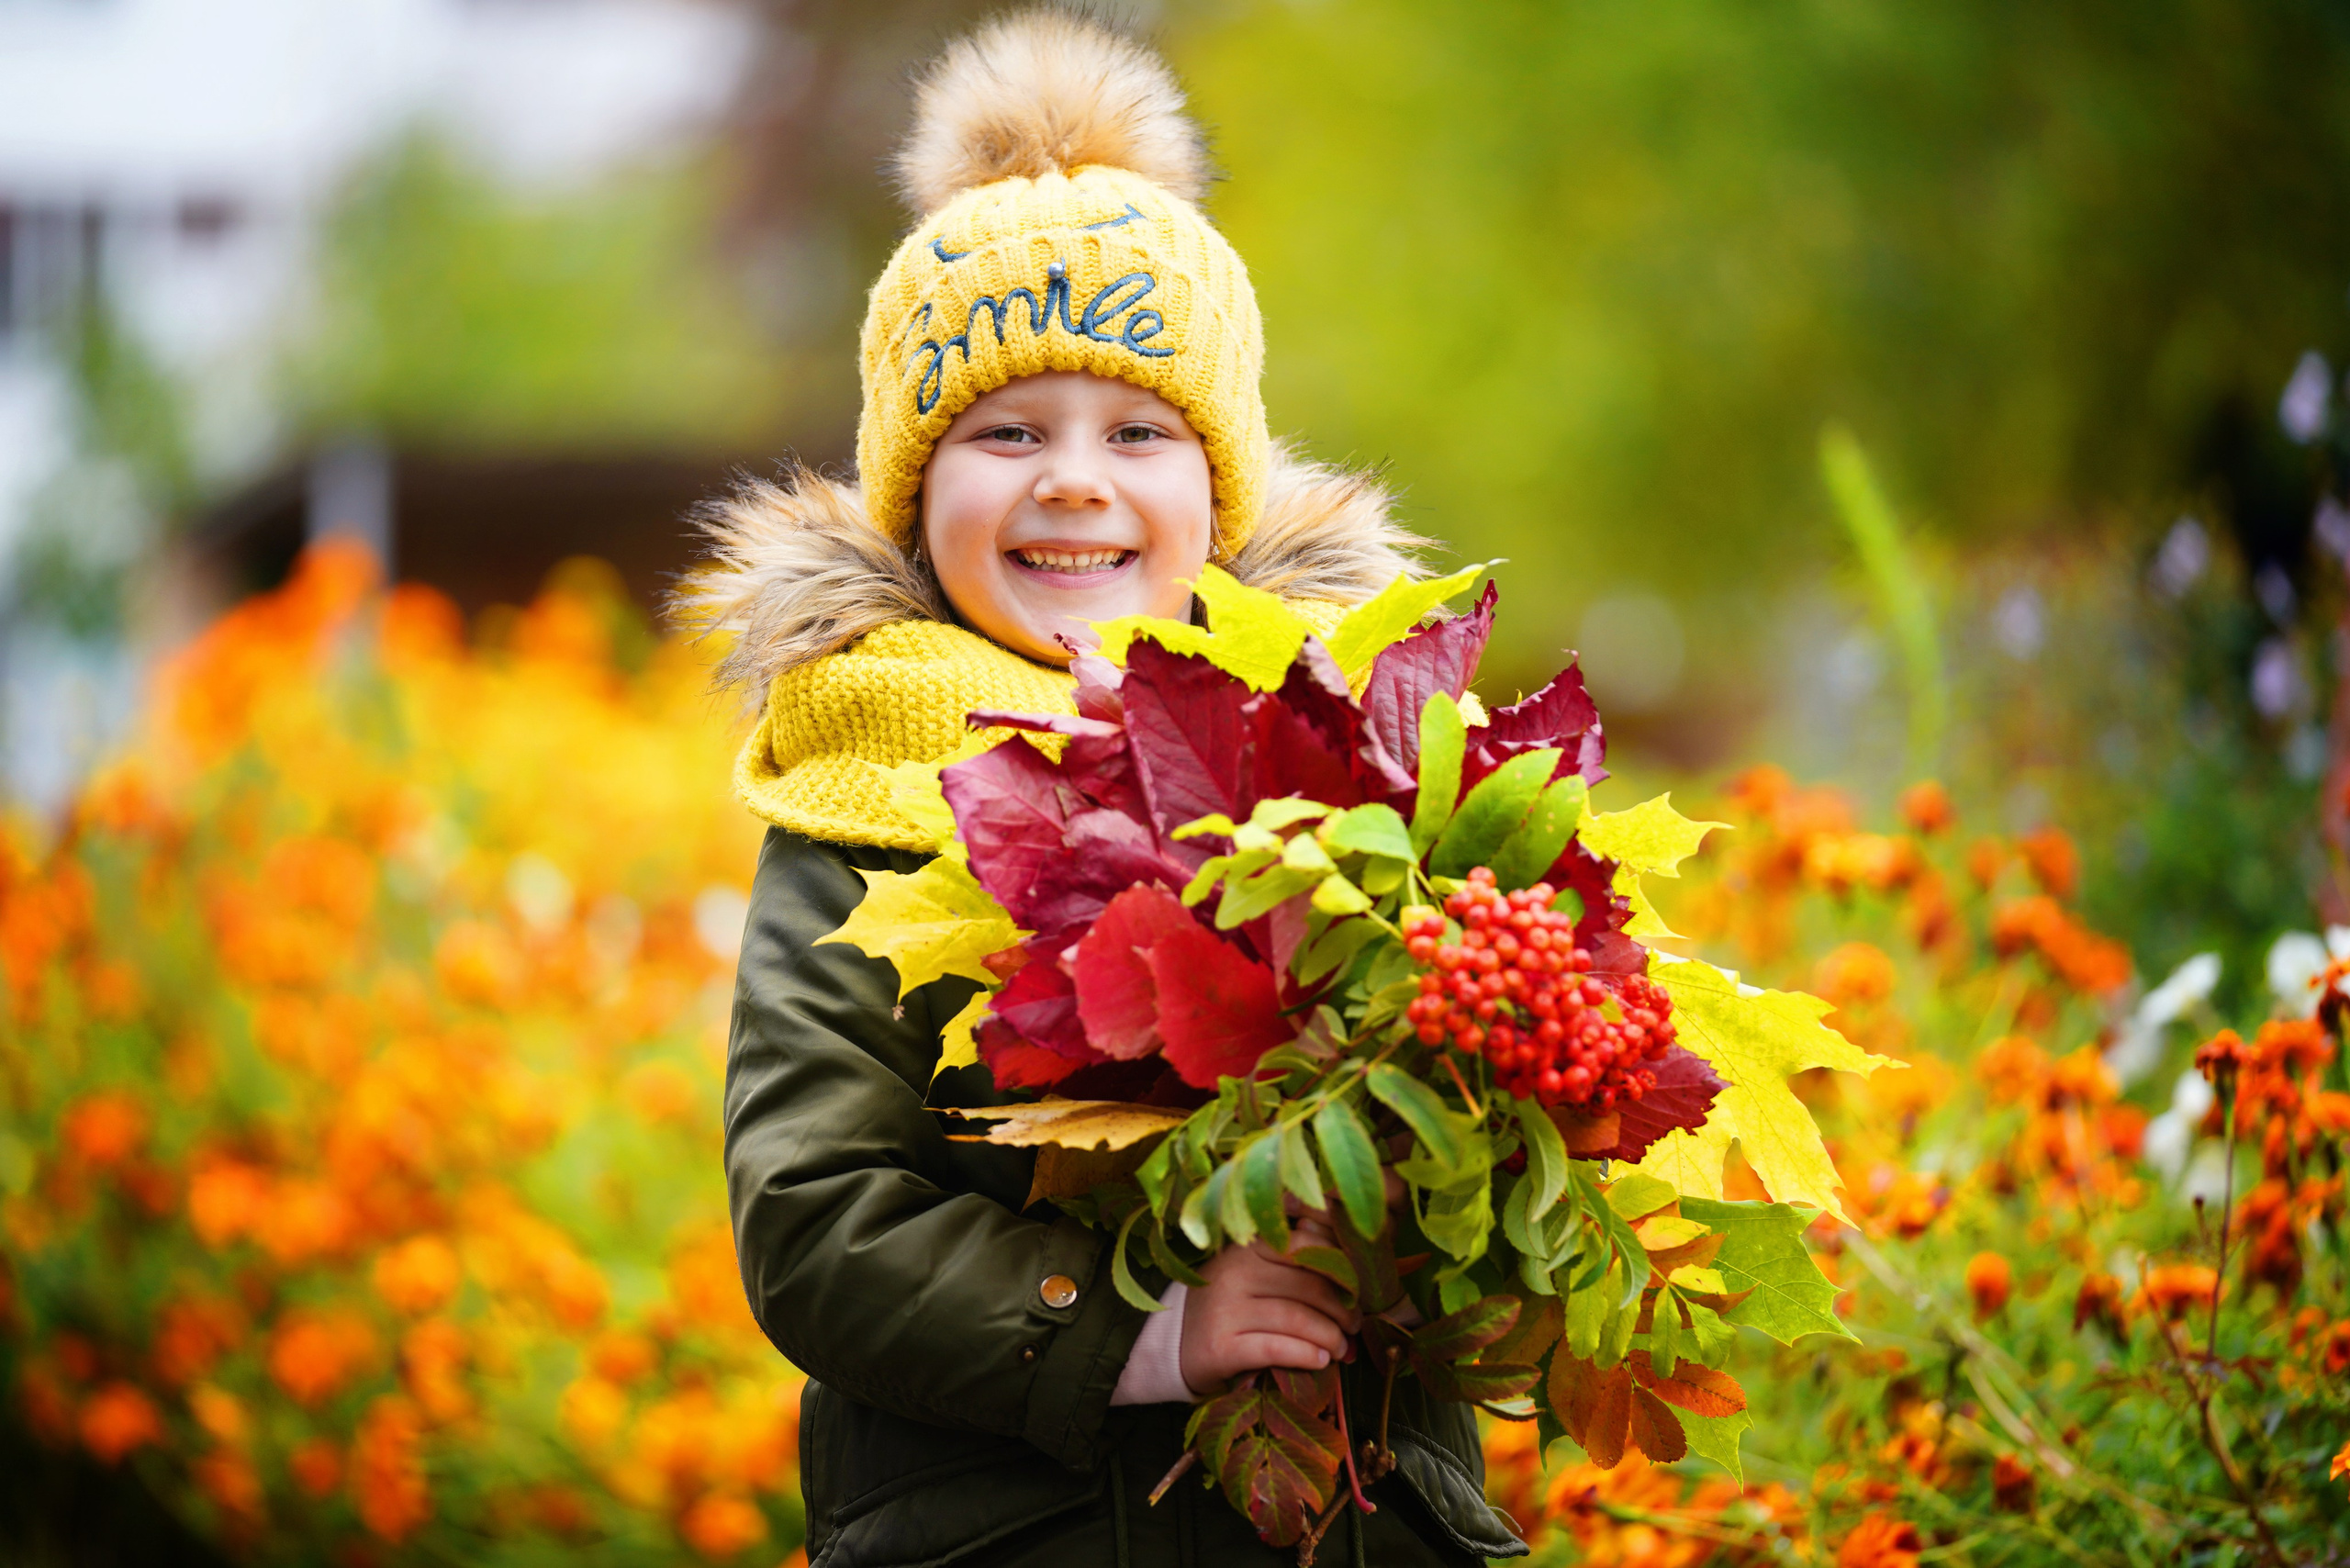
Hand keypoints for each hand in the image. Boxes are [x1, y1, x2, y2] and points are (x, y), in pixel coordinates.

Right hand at [1179, 1215, 1359, 1391]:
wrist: (1177, 1343)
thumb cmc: (1233, 1304)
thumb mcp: (1256, 1270)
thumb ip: (1294, 1259)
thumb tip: (1351, 1258)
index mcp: (1248, 1246)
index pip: (1307, 1247)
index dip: (1342, 1271)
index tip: (1355, 1292)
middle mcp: (1234, 1271)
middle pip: (1309, 1287)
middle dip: (1343, 1310)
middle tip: (1354, 1326)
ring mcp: (1224, 1309)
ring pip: (1297, 1319)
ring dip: (1331, 1337)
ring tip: (1342, 1349)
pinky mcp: (1220, 1346)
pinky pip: (1276, 1349)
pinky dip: (1306, 1355)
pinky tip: (1320, 1360)